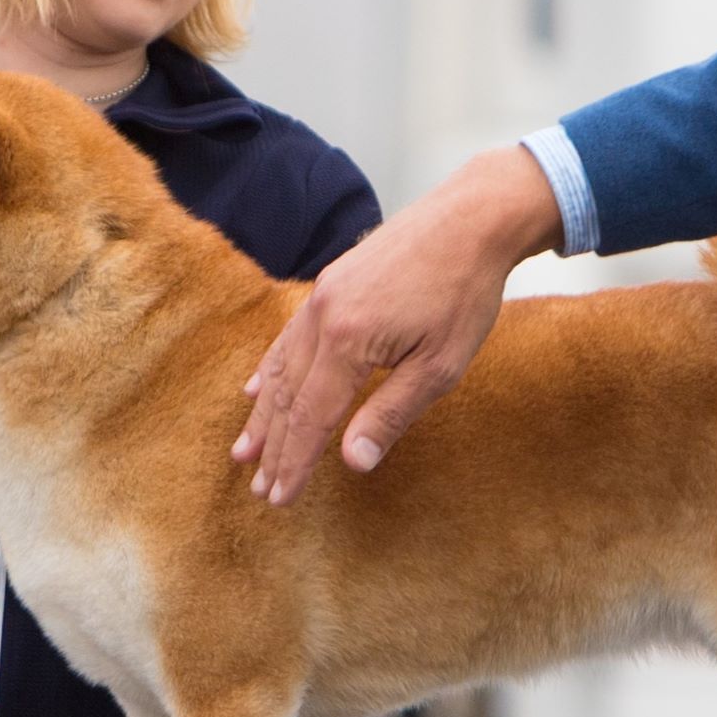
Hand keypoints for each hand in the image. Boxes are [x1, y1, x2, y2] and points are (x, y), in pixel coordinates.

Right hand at [234, 146, 562, 505]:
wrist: (472, 217)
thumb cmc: (465, 293)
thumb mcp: (440, 365)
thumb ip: (392, 414)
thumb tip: (352, 463)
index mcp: (348, 342)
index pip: (311, 419)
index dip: (296, 464)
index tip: (281, 499)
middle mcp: (322, 317)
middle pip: (288, 397)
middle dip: (274, 448)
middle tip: (260, 490)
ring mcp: (321, 297)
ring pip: (281, 367)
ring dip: (264, 415)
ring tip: (244, 452)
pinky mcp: (329, 283)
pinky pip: (288, 337)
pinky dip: (269, 369)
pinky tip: (255, 390)